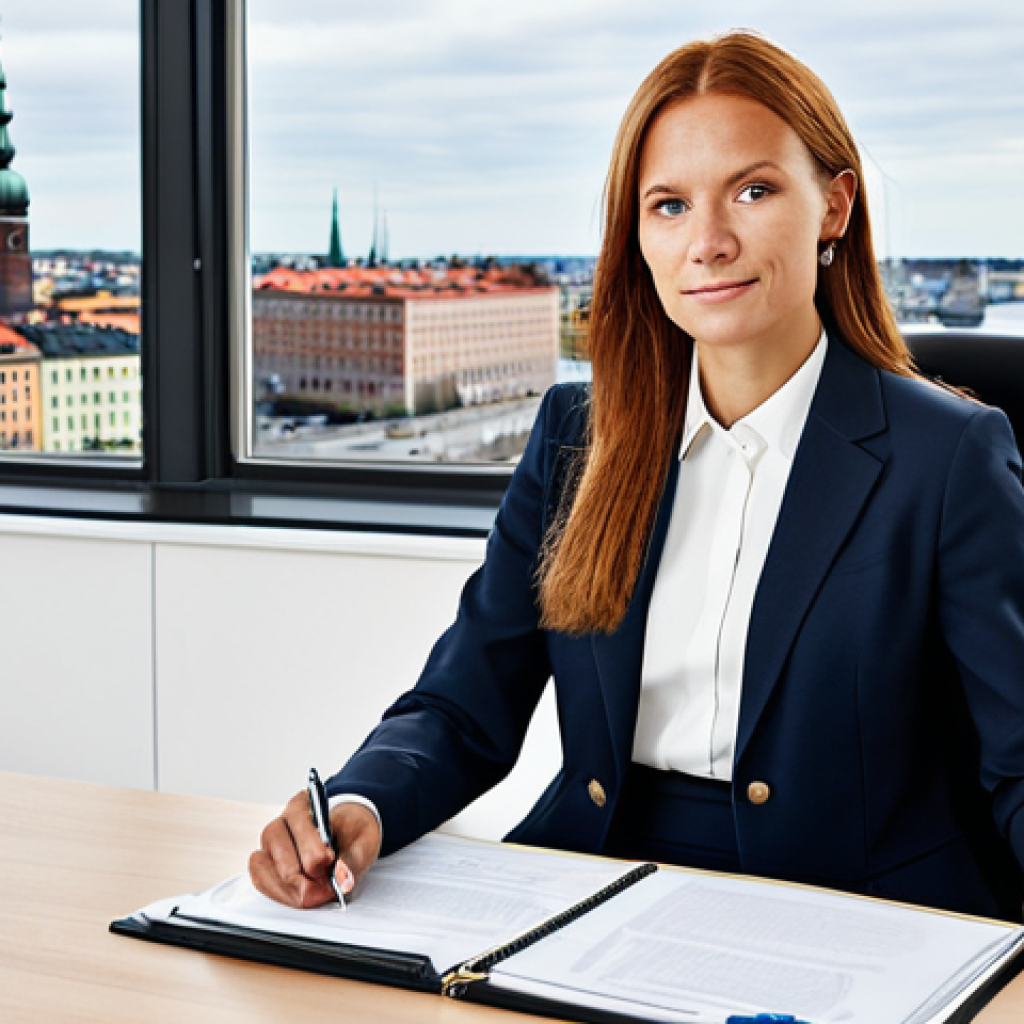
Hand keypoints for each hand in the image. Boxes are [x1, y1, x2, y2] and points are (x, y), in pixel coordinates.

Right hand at [249, 791, 381, 907]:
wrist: (347, 831)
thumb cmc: (352, 831)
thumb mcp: (365, 839)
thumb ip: (354, 858)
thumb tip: (341, 877)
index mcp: (304, 805)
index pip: (300, 830)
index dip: (316, 856)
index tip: (330, 866)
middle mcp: (282, 821)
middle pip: (280, 853)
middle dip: (304, 880)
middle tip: (325, 888)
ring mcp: (269, 843)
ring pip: (264, 868)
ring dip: (290, 889)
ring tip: (314, 894)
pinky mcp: (264, 861)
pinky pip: (259, 879)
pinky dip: (278, 893)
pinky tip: (298, 895)